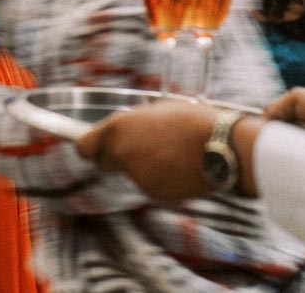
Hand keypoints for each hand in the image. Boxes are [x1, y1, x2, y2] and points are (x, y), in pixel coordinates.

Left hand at [77, 99, 260, 201]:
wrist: (221, 146)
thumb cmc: (191, 121)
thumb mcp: (155, 111)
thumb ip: (132, 124)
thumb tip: (123, 132)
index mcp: (117, 129)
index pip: (83, 147)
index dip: (90, 147)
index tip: (94, 147)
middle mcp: (121, 154)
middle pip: (104, 164)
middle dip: (115, 158)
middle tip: (137, 149)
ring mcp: (137, 176)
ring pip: (130, 174)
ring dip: (142, 167)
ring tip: (169, 154)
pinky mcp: (154, 193)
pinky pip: (150, 186)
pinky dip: (160, 179)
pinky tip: (178, 168)